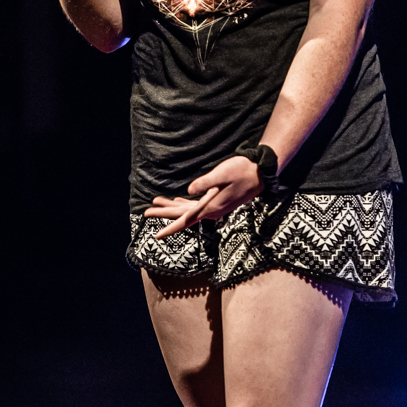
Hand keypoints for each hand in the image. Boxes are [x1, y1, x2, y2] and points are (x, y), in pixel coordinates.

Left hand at [144, 155, 264, 239]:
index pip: (186, 220)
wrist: (260, 173)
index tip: (157, 235)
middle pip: (183, 215)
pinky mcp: (217, 201)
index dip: (171, 227)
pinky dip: (185, 203)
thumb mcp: (222, 174)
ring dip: (172, 207)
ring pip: (188, 210)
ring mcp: (215, 207)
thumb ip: (205, 183)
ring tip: (155, 203)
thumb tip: (188, 191)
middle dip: (164, 213)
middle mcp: (211, 211)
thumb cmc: (242, 171)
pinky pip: (196, 205)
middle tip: (145, 212)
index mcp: (211, 207)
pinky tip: (177, 200)